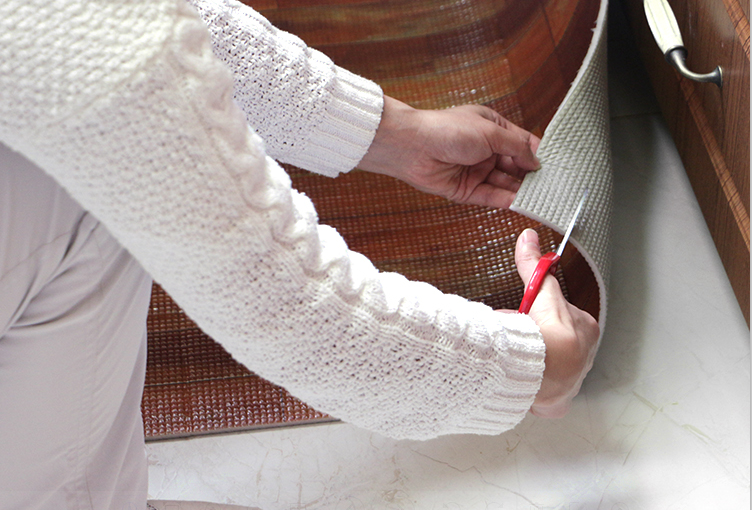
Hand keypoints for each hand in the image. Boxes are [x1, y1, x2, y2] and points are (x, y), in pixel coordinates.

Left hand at [357, 96, 540, 208]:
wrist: (412, 147)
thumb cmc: (447, 129)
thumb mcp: (490, 132)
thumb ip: (516, 146)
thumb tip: (537, 160)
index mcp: (492, 128)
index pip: (523, 143)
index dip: (539, 155)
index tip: (557, 166)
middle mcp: (486, 150)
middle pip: (517, 166)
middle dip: (533, 176)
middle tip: (554, 187)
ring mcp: (476, 170)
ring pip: (506, 184)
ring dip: (523, 191)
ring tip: (543, 198)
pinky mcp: (466, 190)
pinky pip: (491, 197)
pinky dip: (507, 201)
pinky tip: (523, 204)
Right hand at [514, 228, 599, 417]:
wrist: (541, 372)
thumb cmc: (544, 335)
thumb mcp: (539, 291)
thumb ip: (533, 266)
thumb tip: (529, 238)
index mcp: (585, 329)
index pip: (559, 317)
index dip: (537, 315)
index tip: (524, 317)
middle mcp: (583, 357)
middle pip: (553, 342)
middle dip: (533, 338)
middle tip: (514, 337)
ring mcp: (571, 382)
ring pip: (547, 367)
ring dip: (531, 363)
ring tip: (513, 359)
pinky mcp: (556, 403)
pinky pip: (543, 397)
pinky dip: (532, 392)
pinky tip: (521, 385)